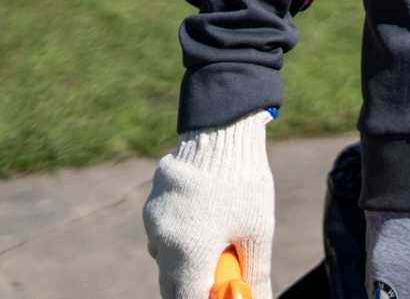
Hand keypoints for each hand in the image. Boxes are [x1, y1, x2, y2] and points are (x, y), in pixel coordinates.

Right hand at [143, 109, 275, 298]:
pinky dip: (182, 236)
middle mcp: (161, 238)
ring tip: (219, 240)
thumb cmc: (244, 181)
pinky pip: (163, 231)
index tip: (222, 295)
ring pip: (166, 257)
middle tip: (223, 276)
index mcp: (186, 251)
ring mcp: (153, 218)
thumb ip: (254, 273)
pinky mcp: (153, 200)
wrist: (224, 127)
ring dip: (187, 260)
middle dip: (196, 286)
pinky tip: (206, 218)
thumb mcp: (257, 231)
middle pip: (172, 283)